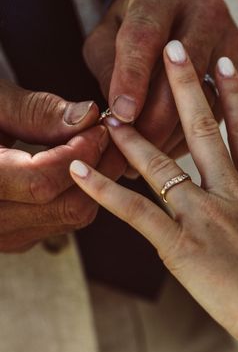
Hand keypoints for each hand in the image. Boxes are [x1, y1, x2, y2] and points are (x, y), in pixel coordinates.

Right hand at [0, 81, 106, 251]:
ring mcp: (1, 238)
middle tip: (112, 135)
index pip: (41, 182)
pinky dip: (77, 193)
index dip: (80, 154)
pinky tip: (79, 165)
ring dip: (92, 182)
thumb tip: (88, 116)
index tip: (100, 126)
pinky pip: (61, 221)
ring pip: (70, 217)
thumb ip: (35, 111)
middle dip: (98, 169)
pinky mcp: (14, 239)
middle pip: (66, 207)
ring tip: (98, 145)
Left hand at [71, 42, 237, 351]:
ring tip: (113, 111)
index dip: (234, 95)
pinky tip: (83, 171)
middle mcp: (236, 193)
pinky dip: (106, 191)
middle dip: (187, 86)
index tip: (224, 66)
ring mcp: (209, 216)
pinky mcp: (184, 247)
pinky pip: (138, 212)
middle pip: (205, 129)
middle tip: (174, 53)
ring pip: (164, 163)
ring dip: (134, 135)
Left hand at [83, 0, 237, 168]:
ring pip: (204, 99)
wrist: (186, 8)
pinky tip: (169, 151)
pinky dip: (192, 136)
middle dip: (155, 120)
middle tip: (130, 155)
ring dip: (173, 136)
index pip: (144, 38)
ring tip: (145, 163)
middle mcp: (203, 15)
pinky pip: (219, 111)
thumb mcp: (111, 33)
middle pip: (183, 76)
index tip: (121, 116)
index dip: (132, 79)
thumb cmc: (138, 24)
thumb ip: (109, 68)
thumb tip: (121, 116)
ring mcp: (228, 42)